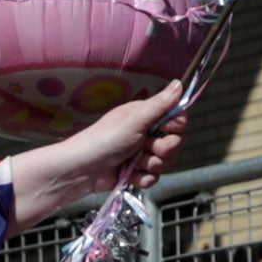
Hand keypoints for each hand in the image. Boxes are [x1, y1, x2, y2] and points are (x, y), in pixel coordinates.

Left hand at [6, 80, 186, 233]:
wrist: (82, 169)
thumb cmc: (106, 139)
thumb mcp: (135, 119)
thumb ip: (160, 104)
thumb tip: (179, 83)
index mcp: (145, 116)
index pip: (176, 118)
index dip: (176, 125)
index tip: (168, 128)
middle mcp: (145, 133)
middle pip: (173, 142)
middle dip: (163, 149)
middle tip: (146, 147)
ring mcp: (140, 154)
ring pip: (164, 162)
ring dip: (151, 165)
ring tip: (133, 162)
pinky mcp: (135, 173)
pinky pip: (153, 178)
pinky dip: (142, 178)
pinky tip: (130, 175)